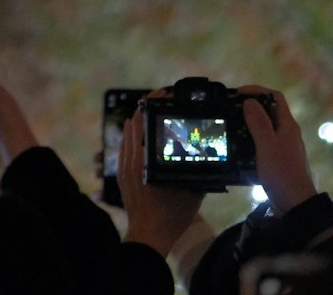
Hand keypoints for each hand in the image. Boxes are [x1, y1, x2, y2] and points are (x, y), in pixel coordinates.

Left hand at [119, 105, 204, 255]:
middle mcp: (131, 161)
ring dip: (139, 121)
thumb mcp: (191, 192)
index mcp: (145, 162)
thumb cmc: (171, 216)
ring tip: (154, 111)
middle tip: (161, 98)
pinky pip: (124, 147)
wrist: (149, 236)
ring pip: (127, 134)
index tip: (163, 94)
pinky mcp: (122, 174)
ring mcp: (124, 167)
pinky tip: (144, 132)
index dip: (151, 105)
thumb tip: (210, 152)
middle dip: (145, 108)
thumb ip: (199, 171)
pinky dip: (133, 135)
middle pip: (132, 124)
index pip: (142, 123)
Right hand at [238, 86, 316, 215]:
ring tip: (230, 125)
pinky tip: (237, 146)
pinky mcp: (276, 160)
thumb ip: (259, 123)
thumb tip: (249, 101)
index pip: (275, 97)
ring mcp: (282, 147)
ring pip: (264, 127)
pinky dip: (249, 140)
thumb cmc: (282, 172)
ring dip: (248, 124)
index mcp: (287, 125)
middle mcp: (286, 133)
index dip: (257, 91)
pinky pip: (262, 143)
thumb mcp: (267, 146)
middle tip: (230, 109)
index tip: (238, 93)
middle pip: (269, 111)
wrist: (294, 204)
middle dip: (250, 106)